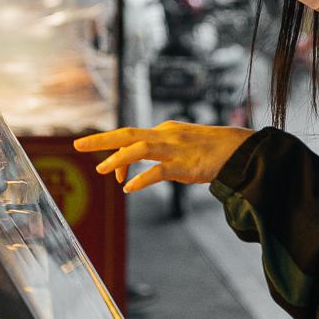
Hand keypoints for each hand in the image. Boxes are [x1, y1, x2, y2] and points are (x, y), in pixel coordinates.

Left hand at [73, 121, 254, 193]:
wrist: (240, 150)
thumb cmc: (212, 150)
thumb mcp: (182, 147)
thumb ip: (162, 155)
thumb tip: (145, 170)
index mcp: (164, 131)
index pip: (131, 137)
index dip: (113, 150)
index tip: (106, 168)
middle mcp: (166, 135)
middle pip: (127, 135)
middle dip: (101, 140)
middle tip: (78, 145)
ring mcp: (175, 149)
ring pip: (139, 149)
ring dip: (118, 159)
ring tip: (102, 170)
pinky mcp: (185, 165)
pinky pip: (159, 171)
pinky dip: (142, 179)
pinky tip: (129, 188)